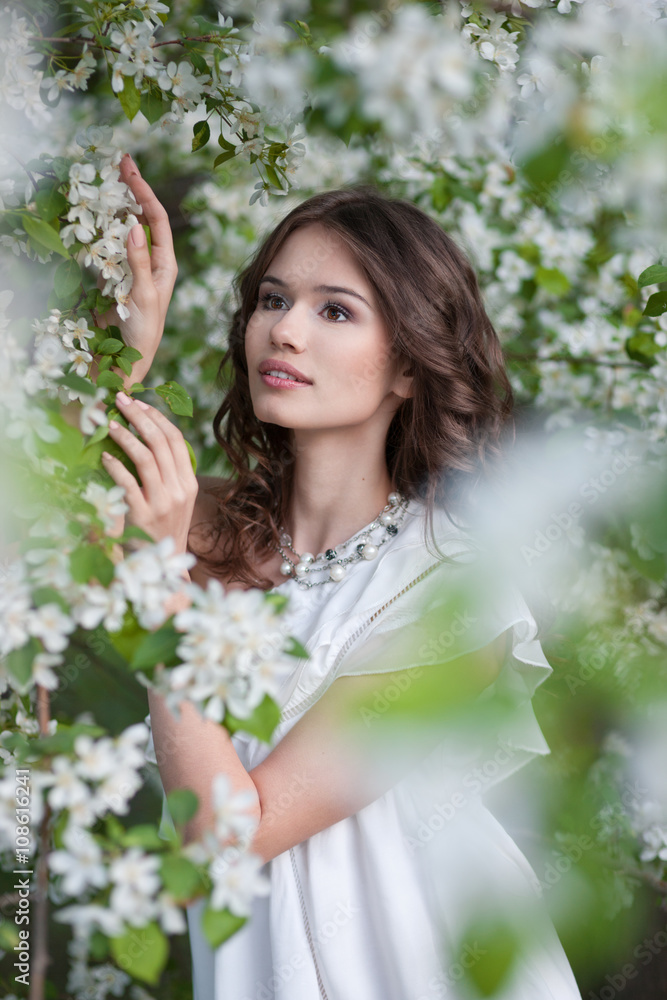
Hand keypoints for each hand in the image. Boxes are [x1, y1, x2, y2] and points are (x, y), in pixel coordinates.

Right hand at [93, 154, 177, 384]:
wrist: (127, 359)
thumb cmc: (143, 332)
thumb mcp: (144, 297)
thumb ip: (138, 263)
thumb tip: (133, 227)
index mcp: (165, 264)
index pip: (156, 219)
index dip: (144, 192)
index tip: (130, 170)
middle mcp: (152, 261)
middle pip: (143, 217)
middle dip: (133, 190)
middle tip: (119, 162)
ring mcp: (133, 267)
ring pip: (126, 228)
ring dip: (118, 204)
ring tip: (108, 179)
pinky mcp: (116, 276)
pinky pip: (111, 246)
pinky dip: (104, 227)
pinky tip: (97, 214)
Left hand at [101, 391, 197, 554]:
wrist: (165, 565)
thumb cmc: (165, 528)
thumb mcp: (176, 499)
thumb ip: (167, 473)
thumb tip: (146, 438)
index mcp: (189, 483)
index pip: (176, 441)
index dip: (157, 418)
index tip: (140, 404)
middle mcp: (179, 490)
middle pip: (161, 443)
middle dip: (140, 417)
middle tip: (121, 401)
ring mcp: (162, 503)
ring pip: (146, 459)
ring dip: (126, 436)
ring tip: (109, 423)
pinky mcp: (142, 516)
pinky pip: (128, 483)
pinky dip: (116, 466)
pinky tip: (105, 456)